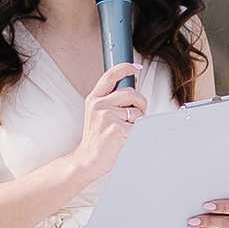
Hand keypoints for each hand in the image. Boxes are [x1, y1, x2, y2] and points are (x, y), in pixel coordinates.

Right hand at [70, 63, 144, 179]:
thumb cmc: (97, 138)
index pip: (111, 76)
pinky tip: (126, 138)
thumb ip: (113, 99)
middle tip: (134, 115)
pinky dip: (138, 133)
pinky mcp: (118, 129)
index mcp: (94, 99)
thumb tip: (132, 85)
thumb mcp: (98, 114)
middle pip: (132, 93)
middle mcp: (99, 105)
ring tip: (126, 130)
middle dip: (140, 103)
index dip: (125, 68)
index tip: (136, 67)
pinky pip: (139, 126)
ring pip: (137, 111)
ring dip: (138, 121)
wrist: (88, 159)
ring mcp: (108, 117)